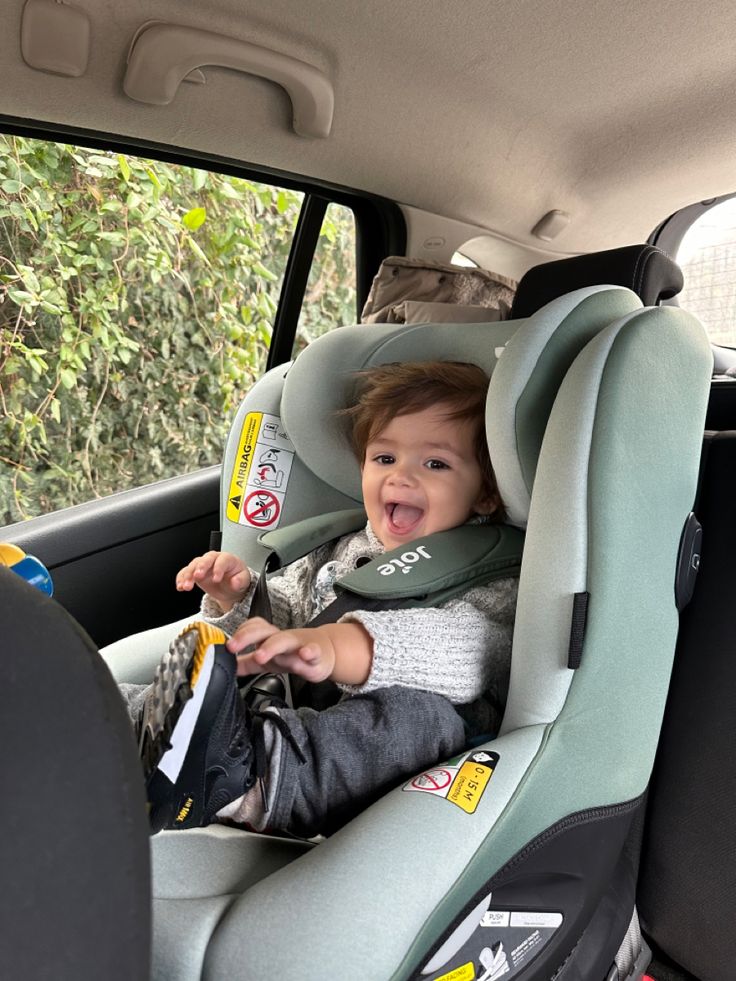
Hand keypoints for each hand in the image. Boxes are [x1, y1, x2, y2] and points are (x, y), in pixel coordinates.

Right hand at [175, 551, 250, 612]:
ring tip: (186, 586)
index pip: (222, 560)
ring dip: (188, 575)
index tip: (217, 579)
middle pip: (206, 559)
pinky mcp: (195, 572)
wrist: (231, 586)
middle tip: (197, 577)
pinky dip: (181, 578)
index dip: (218, 568)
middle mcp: (214, 560)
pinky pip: (186, 572)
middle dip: (200, 567)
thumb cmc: (237, 579)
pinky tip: (180, 586)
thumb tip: (235, 582)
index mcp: (227, 559)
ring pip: (193, 565)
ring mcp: (203, 565)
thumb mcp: (244, 580)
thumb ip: (240, 581)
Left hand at [227, 617, 372, 685]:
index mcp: (270, 638)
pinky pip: (313, 650)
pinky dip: (309, 652)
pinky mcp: (316, 654)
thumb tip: (226, 666)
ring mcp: (299, 644)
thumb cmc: (294, 654)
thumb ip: (247, 663)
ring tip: (260, 655)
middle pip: (264, 630)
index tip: (227, 646)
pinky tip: (304, 655)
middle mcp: (282, 638)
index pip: (252, 628)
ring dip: (272, 646)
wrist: (325, 652)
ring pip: (285, 640)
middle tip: (233, 646)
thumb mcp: (268, 661)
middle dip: (247, 636)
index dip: (239, 634)